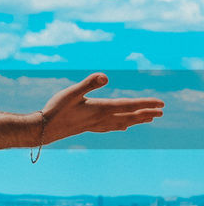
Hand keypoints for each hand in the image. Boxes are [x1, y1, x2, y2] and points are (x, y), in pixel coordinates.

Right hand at [40, 73, 163, 143]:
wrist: (43, 129)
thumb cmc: (55, 109)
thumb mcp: (71, 93)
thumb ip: (88, 84)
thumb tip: (105, 76)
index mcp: (100, 109)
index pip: (128, 105)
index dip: (145, 103)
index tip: (161, 103)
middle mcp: (101, 119)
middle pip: (129, 116)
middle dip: (146, 113)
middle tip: (162, 112)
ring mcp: (95, 125)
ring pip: (122, 122)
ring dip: (137, 120)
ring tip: (149, 119)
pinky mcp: (88, 127)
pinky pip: (111, 127)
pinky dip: (121, 125)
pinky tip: (123, 127)